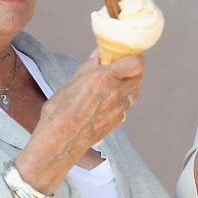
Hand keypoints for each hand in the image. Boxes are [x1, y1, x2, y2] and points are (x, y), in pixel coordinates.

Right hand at [14, 51, 143, 193]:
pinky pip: (126, 109)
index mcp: (103, 77)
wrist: (59, 143)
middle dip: (131, 73)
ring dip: (127, 89)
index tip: (126, 58)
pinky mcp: (118, 122)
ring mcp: (119, 109)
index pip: (137, 63)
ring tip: (110, 90)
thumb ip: (88, 68)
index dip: (135, 59)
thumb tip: (98, 55)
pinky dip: (119, 105)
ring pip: (134, 94)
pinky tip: (104, 107)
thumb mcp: (69, 84)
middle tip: (117, 73)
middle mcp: (115, 92)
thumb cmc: (58, 112)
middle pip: (139, 77)